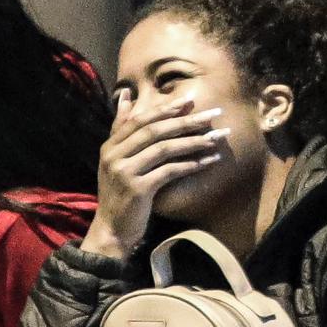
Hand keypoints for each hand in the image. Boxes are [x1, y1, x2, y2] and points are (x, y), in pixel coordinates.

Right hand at [94, 96, 232, 252]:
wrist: (111, 231)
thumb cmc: (120, 194)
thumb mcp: (115, 160)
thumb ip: (120, 129)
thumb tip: (125, 96)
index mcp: (110, 146)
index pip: (140, 120)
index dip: (165, 109)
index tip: (189, 101)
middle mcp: (114, 156)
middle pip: (154, 131)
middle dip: (186, 121)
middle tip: (212, 114)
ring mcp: (125, 172)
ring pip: (164, 149)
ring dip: (193, 142)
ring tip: (216, 138)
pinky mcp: (138, 189)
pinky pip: (169, 171)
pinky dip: (192, 164)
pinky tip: (209, 161)